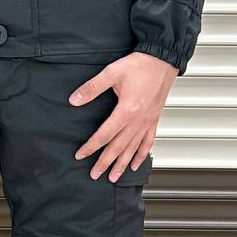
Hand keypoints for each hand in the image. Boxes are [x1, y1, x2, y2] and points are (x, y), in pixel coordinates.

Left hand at [68, 52, 177, 181]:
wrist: (163, 59)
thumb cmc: (139, 64)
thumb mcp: (111, 73)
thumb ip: (92, 88)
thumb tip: (74, 100)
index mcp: (127, 111)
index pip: (104, 135)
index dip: (91, 146)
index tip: (80, 155)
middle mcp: (138, 120)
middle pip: (119, 147)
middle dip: (105, 162)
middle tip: (95, 175)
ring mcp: (148, 121)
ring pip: (133, 148)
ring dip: (123, 164)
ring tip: (114, 177)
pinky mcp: (154, 119)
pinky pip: (148, 142)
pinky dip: (142, 154)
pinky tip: (136, 163)